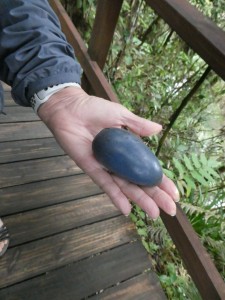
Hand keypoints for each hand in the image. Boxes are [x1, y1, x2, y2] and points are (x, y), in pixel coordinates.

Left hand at [38, 87, 178, 218]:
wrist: (70, 108)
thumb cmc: (94, 109)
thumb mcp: (120, 115)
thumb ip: (138, 125)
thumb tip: (159, 129)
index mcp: (129, 149)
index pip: (148, 169)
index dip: (162, 181)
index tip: (175, 194)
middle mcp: (120, 162)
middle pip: (140, 182)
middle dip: (156, 196)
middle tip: (170, 211)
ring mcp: (107, 167)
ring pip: (126, 187)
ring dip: (140, 201)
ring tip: (154, 214)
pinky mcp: (92, 169)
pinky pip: (106, 185)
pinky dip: (116, 197)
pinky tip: (127, 210)